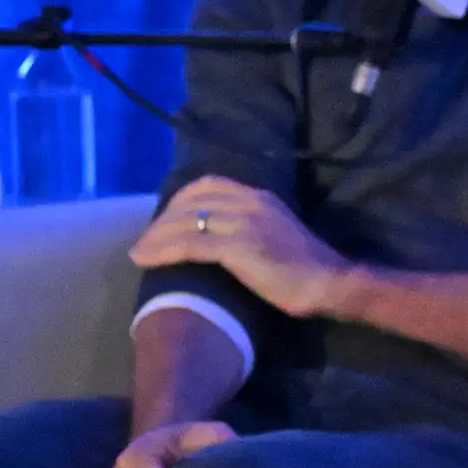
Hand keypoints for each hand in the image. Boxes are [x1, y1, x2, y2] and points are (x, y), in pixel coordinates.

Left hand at [133, 178, 350, 318]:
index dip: (180, 199)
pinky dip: (162, 251)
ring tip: (138, 252)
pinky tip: (145, 260)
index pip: (209, 185)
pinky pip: (189, 244)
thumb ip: (252, 226)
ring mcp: (243, 223)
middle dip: (162, 220)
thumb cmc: (306, 267)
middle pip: (190, 202)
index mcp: (260, 197)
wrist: (329, 283)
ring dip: (155, 237)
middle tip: (145, 240)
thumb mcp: (278, 233)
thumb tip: (222, 237)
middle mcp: (250, 202)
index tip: (165, 218)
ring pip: (184, 222)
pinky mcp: (237, 247)